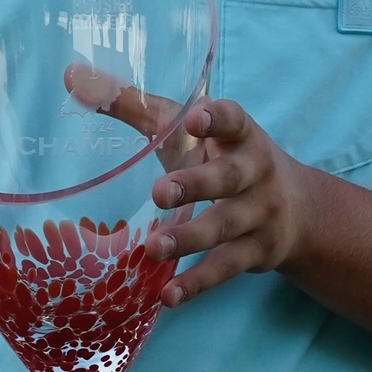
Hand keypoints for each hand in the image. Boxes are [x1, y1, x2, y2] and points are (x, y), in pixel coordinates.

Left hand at [146, 97, 314, 305]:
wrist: (300, 210)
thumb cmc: (225, 159)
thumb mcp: (192, 132)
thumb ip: (136, 106)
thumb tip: (71, 77)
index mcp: (241, 136)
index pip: (234, 120)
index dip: (217, 119)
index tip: (195, 118)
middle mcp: (256, 173)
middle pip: (229, 177)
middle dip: (197, 184)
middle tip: (161, 192)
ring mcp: (260, 215)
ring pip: (226, 226)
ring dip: (191, 238)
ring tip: (154, 248)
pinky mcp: (256, 252)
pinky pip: (226, 268)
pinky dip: (197, 283)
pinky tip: (168, 295)